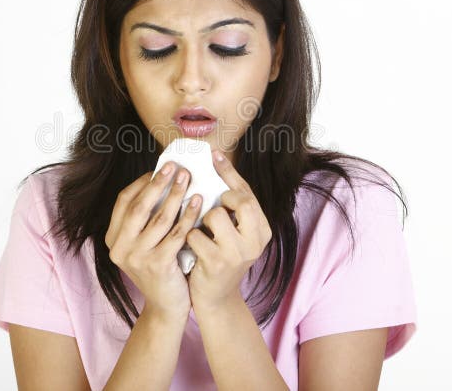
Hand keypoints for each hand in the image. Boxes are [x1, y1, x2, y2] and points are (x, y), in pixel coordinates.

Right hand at [104, 162, 202, 319]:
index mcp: (114, 239)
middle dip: (159, 183)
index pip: (124, 201)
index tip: (160, 169)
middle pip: (140, 206)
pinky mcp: (157, 265)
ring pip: (159, 218)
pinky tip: (198, 202)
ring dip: (176, 195)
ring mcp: (137, 258)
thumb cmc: (160, 267)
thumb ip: (145, 219)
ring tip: (189, 179)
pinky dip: (188, 215)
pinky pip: (176, 234)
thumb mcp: (144, 243)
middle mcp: (120, 248)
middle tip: (175, 166)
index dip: (142, 183)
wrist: (167, 306)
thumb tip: (162, 179)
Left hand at [186, 151, 272, 311]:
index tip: (214, 154)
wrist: (215, 298)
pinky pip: (195, 235)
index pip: (248, 193)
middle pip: (241, 201)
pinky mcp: (217, 264)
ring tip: (202, 232)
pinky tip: (192, 249)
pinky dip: (189, 238)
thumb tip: (214, 166)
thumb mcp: (233, 233)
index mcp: (262, 230)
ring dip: (202, 220)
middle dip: (221, 197)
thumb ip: (230, 208)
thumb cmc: (219, 257)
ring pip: (216, 216)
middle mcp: (256, 241)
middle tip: (213, 203)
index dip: (229, 172)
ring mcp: (238, 253)